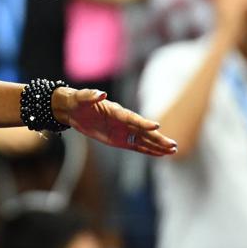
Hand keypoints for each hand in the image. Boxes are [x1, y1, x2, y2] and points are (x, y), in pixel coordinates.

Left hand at [52, 88, 176, 156]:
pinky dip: (148, 150)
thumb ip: (91, 96)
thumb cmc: (78, 100)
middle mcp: (123, 121)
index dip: (143, 122)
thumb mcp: (82, 98)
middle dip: (158, 138)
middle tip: (173, 145)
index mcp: (116, 111)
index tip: (156, 126)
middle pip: (144, 131)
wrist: (73, 109)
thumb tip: (101, 93)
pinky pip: (136, 146)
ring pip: (144, 140)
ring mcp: (123, 131)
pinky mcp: (119, 140)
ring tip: (173, 151)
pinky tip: (160, 154)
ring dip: (158, 145)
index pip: (132, 118)